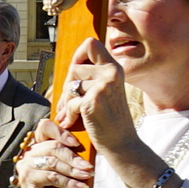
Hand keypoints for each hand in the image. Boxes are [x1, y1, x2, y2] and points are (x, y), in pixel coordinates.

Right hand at [15, 117, 92, 187]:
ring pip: (52, 162)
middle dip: (73, 156)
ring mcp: (25, 167)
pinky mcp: (27, 181)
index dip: (61, 131)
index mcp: (38, 147)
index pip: (45, 128)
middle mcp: (29, 154)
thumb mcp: (69, 171)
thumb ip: (73, 158)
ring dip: (72, 169)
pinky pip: (50, 177)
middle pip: (52, 146)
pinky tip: (80, 186)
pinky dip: (68, 182)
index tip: (77, 142)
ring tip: (87, 175)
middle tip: (88, 166)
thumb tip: (90, 148)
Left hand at [60, 37, 138, 156]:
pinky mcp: (94, 100)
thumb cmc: (110, 119)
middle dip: (67, 86)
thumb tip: (70, 68)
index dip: (77, 55)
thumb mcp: (106, 91)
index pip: (91, 43)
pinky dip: (68, 115)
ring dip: (65, 102)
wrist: (122, 144)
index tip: (75, 73)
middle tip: (67, 102)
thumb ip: (93, 77)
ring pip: (70, 85)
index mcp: (114, 68)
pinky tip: (72, 122)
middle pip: (75, 66)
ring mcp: (103, 85)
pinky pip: (70, 102)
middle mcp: (111, 73)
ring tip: (69, 114)